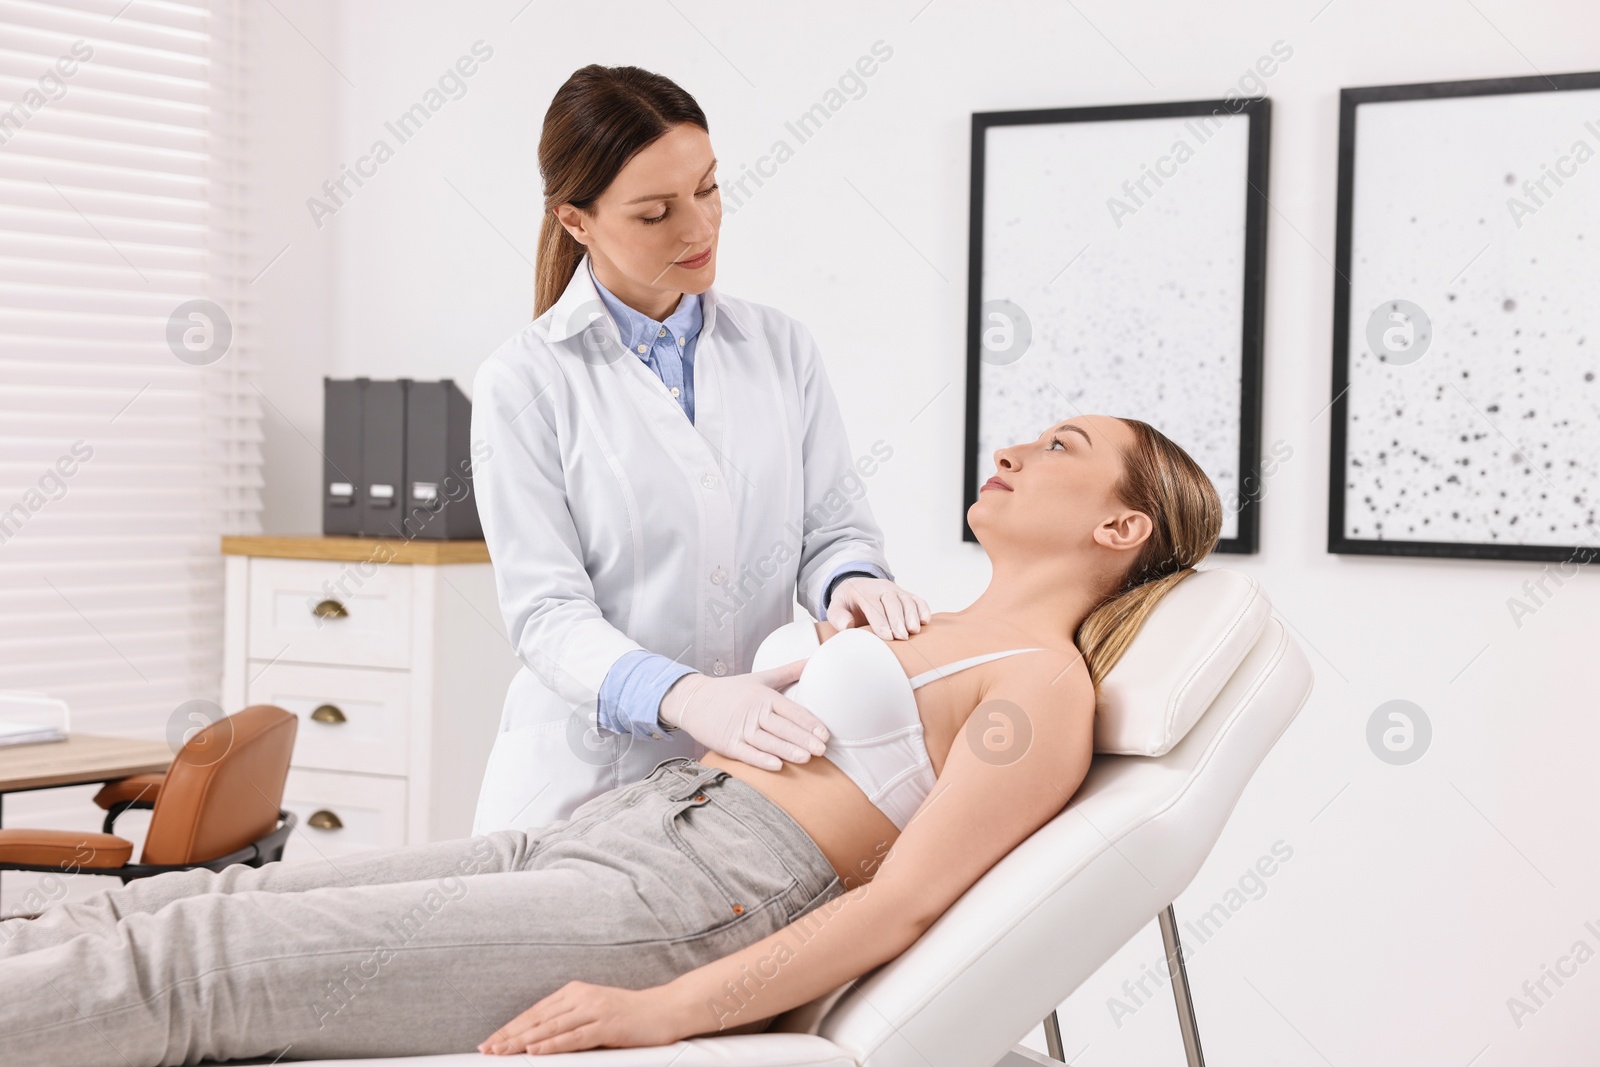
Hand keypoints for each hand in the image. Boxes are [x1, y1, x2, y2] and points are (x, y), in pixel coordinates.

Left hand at [478, 980, 683, 1054]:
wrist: (665, 1009)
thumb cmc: (629, 1015)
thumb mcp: (594, 1013)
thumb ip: (569, 1022)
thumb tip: (538, 1040)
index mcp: (574, 992)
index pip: (535, 1012)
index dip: (510, 1027)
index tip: (491, 1041)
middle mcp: (581, 997)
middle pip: (537, 1019)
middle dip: (509, 1036)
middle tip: (487, 1049)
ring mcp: (594, 1010)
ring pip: (551, 1028)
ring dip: (523, 1042)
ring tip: (503, 1052)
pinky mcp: (607, 1025)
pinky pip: (574, 1037)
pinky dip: (552, 1045)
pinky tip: (536, 1051)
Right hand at [658, 659, 828, 771]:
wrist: (693, 700)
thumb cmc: (731, 690)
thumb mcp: (760, 678)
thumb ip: (788, 671)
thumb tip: (812, 659)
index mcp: (763, 696)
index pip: (790, 710)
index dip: (808, 722)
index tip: (825, 734)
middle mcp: (753, 711)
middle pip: (782, 727)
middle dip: (803, 738)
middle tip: (822, 749)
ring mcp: (739, 728)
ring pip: (767, 741)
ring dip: (786, 750)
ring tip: (806, 758)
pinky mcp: (727, 744)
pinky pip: (747, 753)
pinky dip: (761, 759)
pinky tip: (776, 765)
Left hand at [826, 576, 930, 639]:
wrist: (857, 587)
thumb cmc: (848, 603)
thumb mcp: (836, 607)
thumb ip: (837, 616)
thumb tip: (847, 625)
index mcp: (863, 592)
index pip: (873, 606)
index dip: (881, 622)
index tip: (887, 637)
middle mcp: (881, 588)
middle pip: (892, 602)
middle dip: (898, 620)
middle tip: (902, 637)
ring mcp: (895, 590)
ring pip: (906, 600)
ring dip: (912, 615)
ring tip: (914, 630)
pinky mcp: (905, 594)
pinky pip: (917, 599)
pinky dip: (923, 608)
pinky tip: (925, 620)